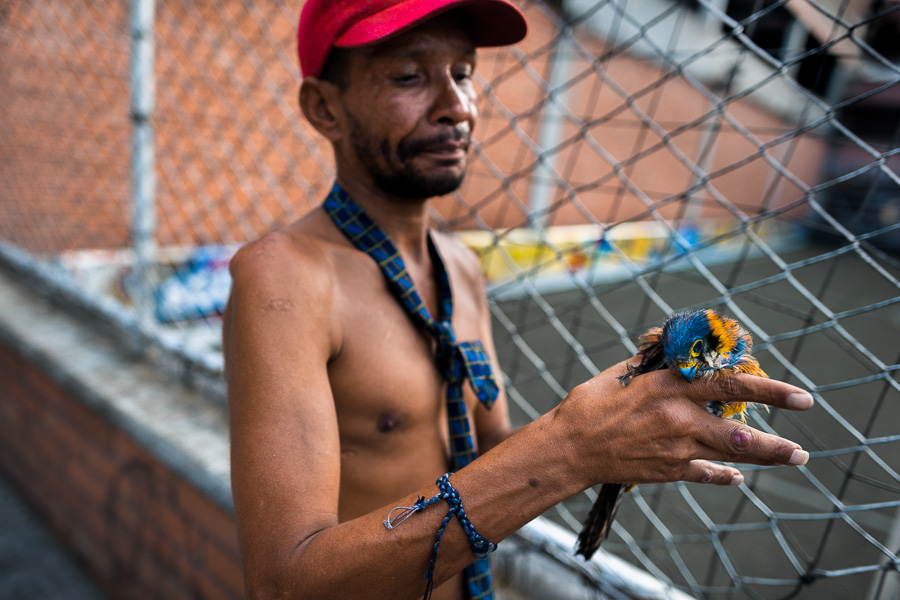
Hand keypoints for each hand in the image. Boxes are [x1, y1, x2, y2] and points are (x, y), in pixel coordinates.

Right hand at [556, 358, 812, 488]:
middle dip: (776, 435)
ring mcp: (675, 448)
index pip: (727, 384)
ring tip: (793, 454)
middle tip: (803, 436)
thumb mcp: (622, 373)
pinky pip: (705, 473)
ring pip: (730, 454)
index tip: (797, 393)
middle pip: (738, 430)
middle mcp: (678, 418)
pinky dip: (724, 475)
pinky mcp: (668, 470)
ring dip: (766, 455)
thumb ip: (655, 362)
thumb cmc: (591, 403)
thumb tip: (676, 348)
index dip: (767, 387)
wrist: (570, 447)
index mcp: (668, 387)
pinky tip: (738, 477)